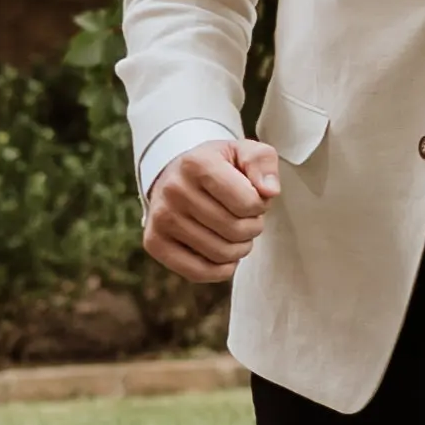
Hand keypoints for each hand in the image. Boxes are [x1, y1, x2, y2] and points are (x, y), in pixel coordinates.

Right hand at [144, 138, 282, 280]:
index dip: (260, 206)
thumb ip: (262, 162)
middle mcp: (173, 189)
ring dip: (240, 249)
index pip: (248, 202)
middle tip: (248, 220)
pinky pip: (198, 272)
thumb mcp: (242, 152)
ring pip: (220, 254)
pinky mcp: (154, 243)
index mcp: (197, 163)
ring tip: (237, 234)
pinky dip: (221, 270)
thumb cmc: (216, 167)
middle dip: (252, 228)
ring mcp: (160, 218)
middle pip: (235, 230)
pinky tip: (225, 256)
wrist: (175, 176)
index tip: (253, 199)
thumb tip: (269, 192)